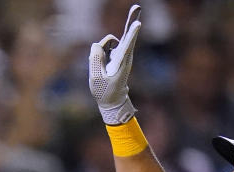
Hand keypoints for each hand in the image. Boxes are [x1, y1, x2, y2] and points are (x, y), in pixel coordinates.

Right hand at [88, 4, 141, 124]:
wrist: (112, 100)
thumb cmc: (104, 91)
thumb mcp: (95, 78)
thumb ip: (95, 59)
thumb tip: (97, 45)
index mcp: (121, 64)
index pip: (126, 46)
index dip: (130, 35)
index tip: (138, 25)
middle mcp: (124, 56)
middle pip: (127, 35)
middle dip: (131, 21)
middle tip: (137, 7)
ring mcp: (120, 53)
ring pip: (110, 40)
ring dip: (104, 47)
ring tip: (102, 69)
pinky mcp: (115, 52)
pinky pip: (104, 46)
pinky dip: (100, 52)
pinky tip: (102, 64)